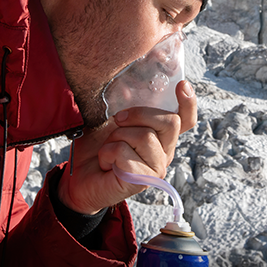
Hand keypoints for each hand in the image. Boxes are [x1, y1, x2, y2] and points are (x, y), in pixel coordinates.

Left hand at [56, 80, 197, 214]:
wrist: (77, 177)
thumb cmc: (96, 147)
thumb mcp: (108, 119)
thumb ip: (122, 104)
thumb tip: (127, 87)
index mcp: (160, 135)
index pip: (185, 120)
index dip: (188, 102)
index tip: (182, 84)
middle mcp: (164, 152)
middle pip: (170, 122)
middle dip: (140, 114)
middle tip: (118, 120)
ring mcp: (156, 168)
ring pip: (145, 136)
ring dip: (116, 137)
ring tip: (108, 149)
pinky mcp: (142, 181)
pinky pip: (124, 153)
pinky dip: (107, 153)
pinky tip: (105, 164)